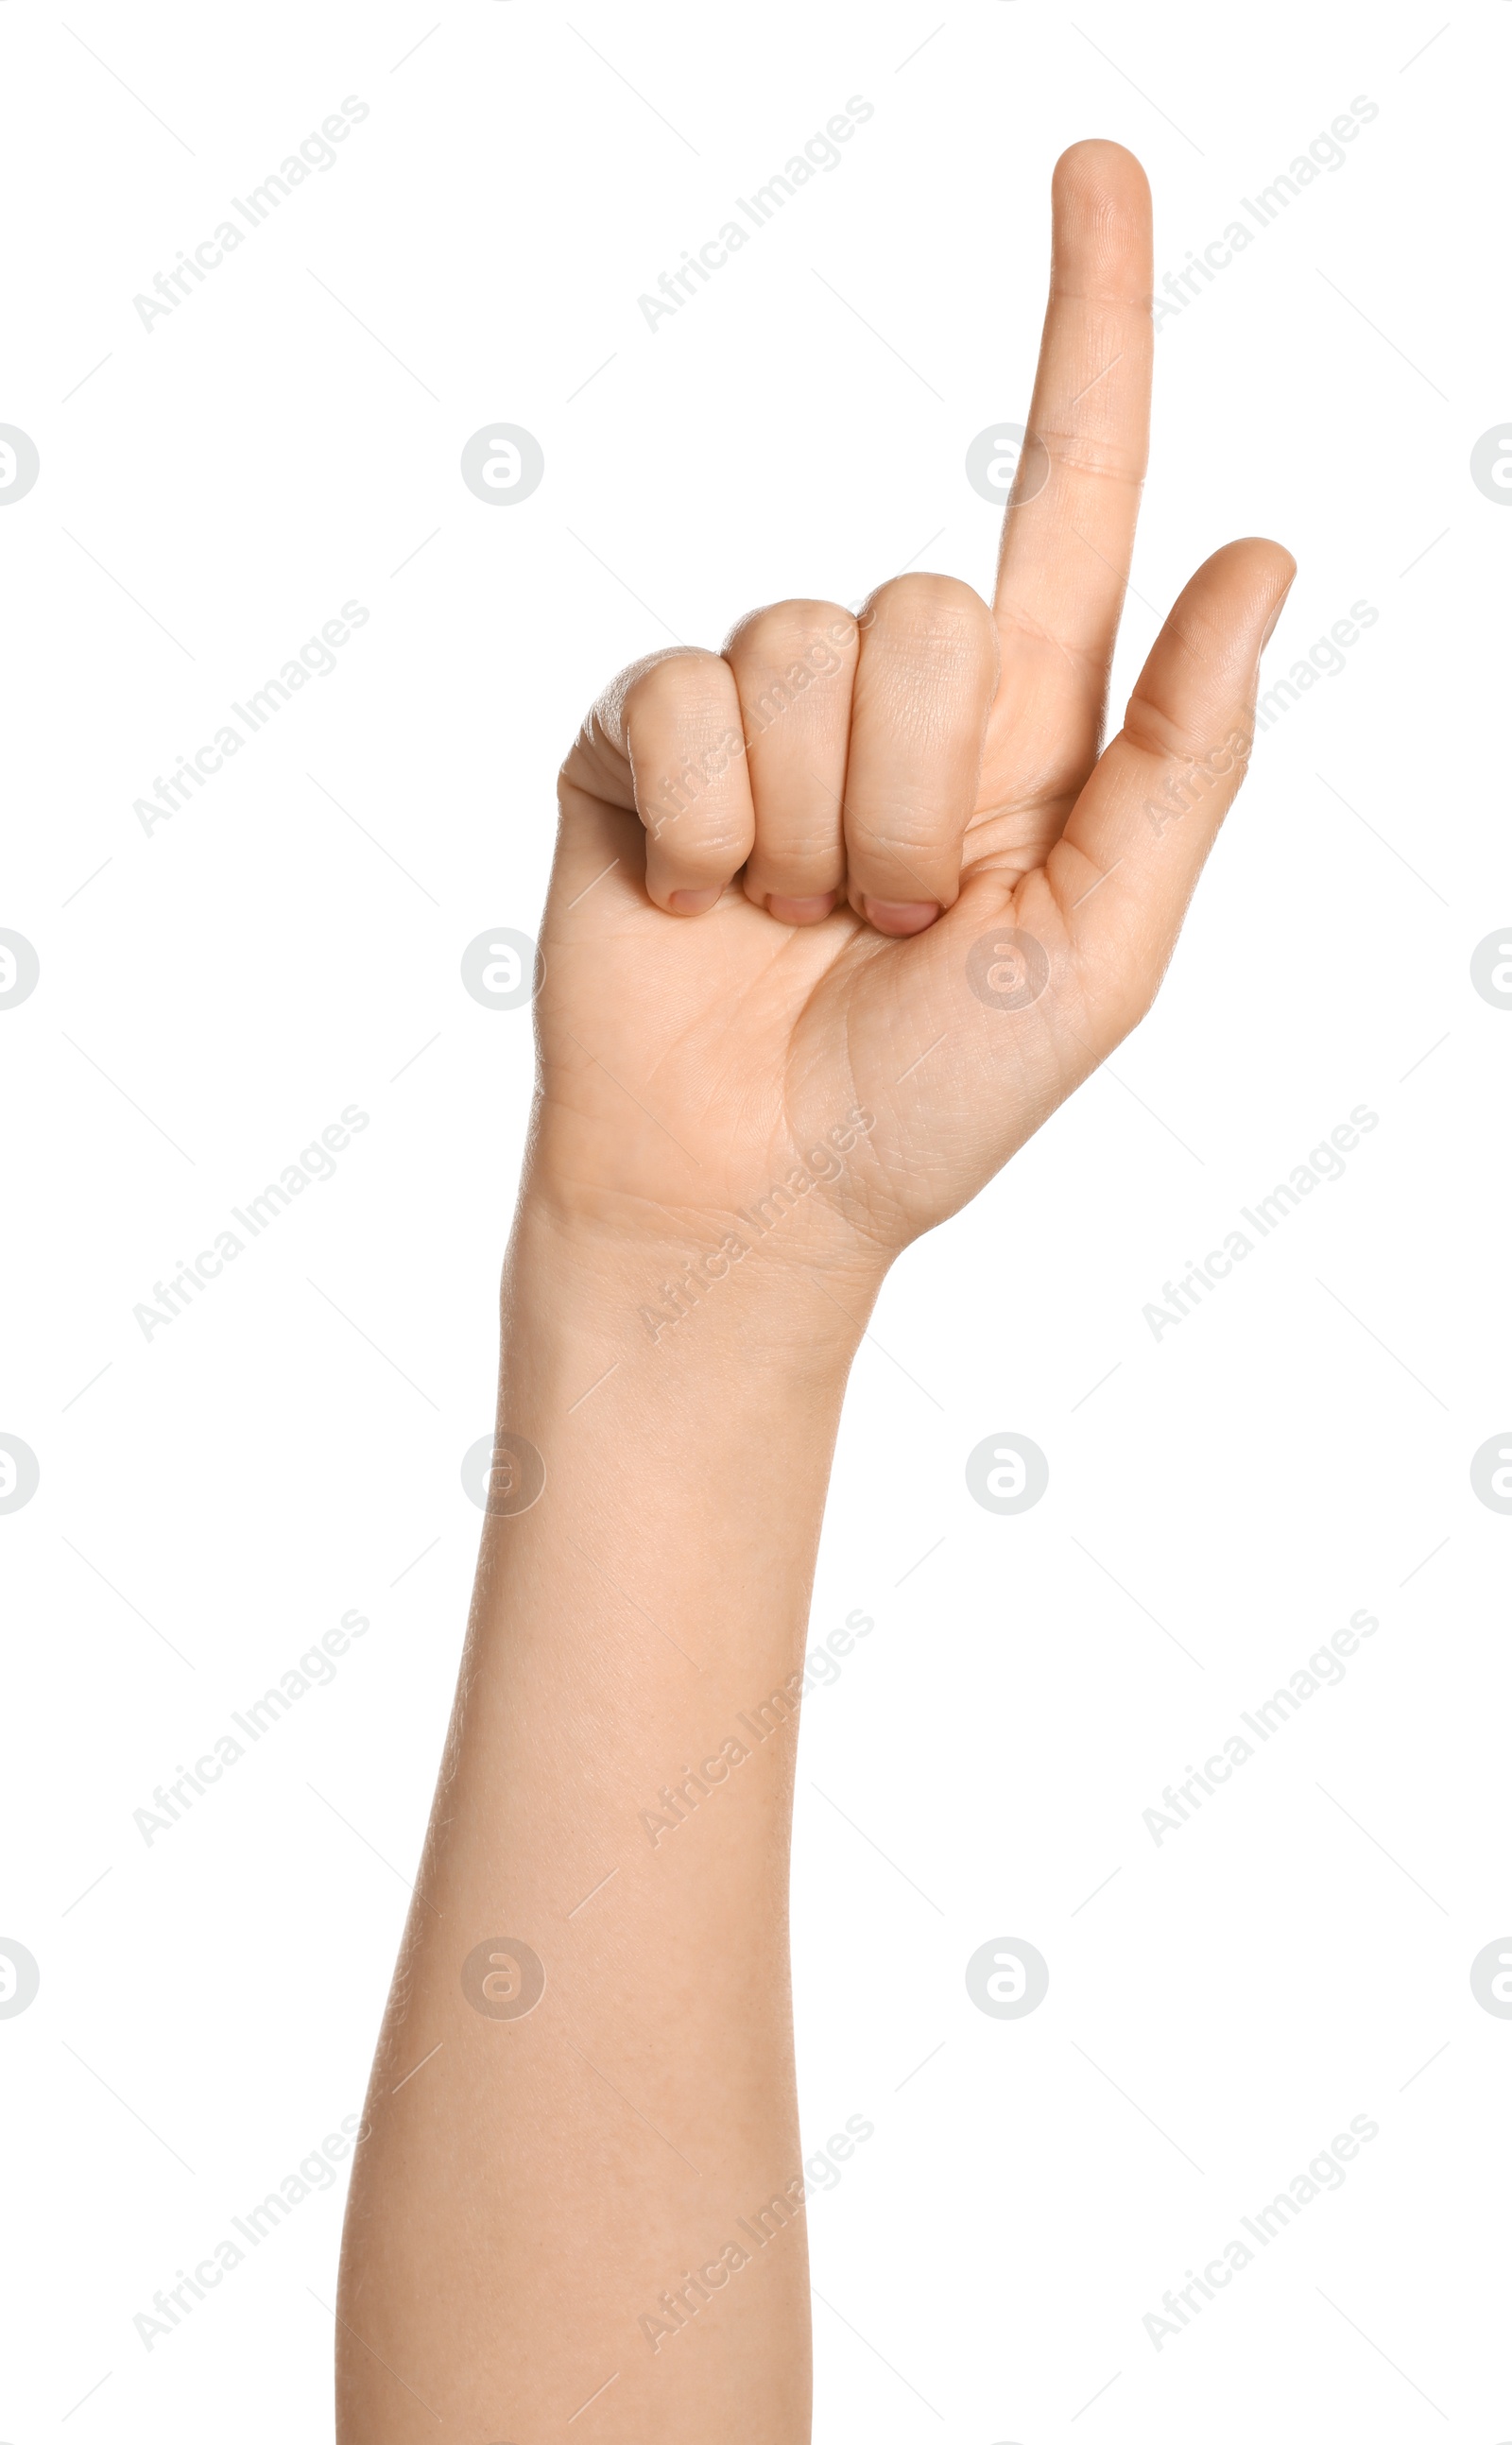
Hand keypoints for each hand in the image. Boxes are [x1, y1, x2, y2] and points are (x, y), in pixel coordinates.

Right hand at [536, 141, 1292, 1300]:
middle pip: (924, 602)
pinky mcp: (643, 738)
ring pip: (800, 649)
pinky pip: (685, 699)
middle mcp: (890, 691)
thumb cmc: (934, 1100)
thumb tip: (1263, 552)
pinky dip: (711, 830)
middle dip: (917, 799)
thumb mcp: (1102, 948)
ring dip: (816, 832)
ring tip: (800, 928)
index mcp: (1025, 727)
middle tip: (889, 923)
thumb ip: (1181, 756)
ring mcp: (758, 710)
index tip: (1097, 168)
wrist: (749, 1198)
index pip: (1071, 489)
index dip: (1091, 330)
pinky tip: (701, 905)